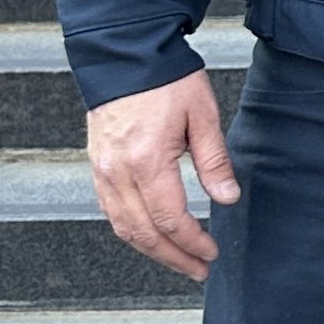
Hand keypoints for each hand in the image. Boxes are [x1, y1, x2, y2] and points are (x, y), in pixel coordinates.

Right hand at [84, 70, 238, 279]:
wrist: (125, 53)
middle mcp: (118, 171)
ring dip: (151, 250)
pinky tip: (151, 236)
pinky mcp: (97, 165)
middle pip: (144, 233)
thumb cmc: (165, 79)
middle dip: (173, 257)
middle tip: (199, 269)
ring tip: (178, 260)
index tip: (212, 252)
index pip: (170, 219)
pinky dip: (132, 230)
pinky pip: (111, 210)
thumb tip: (227, 199)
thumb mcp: (202, 116)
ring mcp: (102, 169)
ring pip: (123, 227)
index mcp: (146, 160)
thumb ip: (214, 161)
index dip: (192, 242)